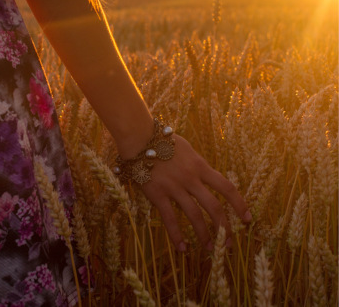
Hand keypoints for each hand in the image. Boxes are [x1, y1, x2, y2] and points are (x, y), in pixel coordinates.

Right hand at [141, 135, 251, 251]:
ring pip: (194, 215)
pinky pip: (169, 219)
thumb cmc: (164, 141)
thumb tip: (206, 175)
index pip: (226, 187)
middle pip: (213, 206)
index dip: (239, 204)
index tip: (247, 218)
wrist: (141, 138)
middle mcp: (191, 178)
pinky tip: (183, 248)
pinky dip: (176, 236)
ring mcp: (174, 187)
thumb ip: (198, 164)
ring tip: (210, 249)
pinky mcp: (158, 194)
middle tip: (230, 244)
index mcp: (200, 166)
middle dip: (224, 227)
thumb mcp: (188, 150)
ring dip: (204, 235)